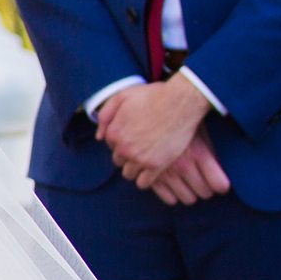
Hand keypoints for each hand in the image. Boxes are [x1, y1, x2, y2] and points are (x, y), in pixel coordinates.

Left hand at [95, 75, 213, 186]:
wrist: (180, 102)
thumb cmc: (153, 96)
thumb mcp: (123, 96)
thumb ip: (106, 115)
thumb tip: (99, 136)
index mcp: (114, 133)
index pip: (112, 146)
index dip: (123, 141)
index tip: (135, 137)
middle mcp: (123, 148)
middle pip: (119, 161)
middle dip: (128, 156)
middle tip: (142, 148)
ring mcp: (139, 158)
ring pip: (129, 174)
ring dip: (135, 168)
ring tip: (147, 160)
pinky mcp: (155, 166)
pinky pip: (143, 183)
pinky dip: (145, 179)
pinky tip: (152, 170)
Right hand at [141, 127, 231, 207]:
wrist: (148, 112)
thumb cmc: (179, 118)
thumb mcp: (200, 131)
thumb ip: (210, 152)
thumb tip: (221, 169)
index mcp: (198, 153)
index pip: (219, 184)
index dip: (222, 185)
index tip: (221, 184)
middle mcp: (183, 165)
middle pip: (205, 193)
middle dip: (207, 188)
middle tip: (205, 182)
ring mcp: (166, 173)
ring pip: (187, 199)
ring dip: (191, 193)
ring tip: (190, 183)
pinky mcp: (150, 177)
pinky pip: (168, 199)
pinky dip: (173, 194)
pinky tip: (174, 184)